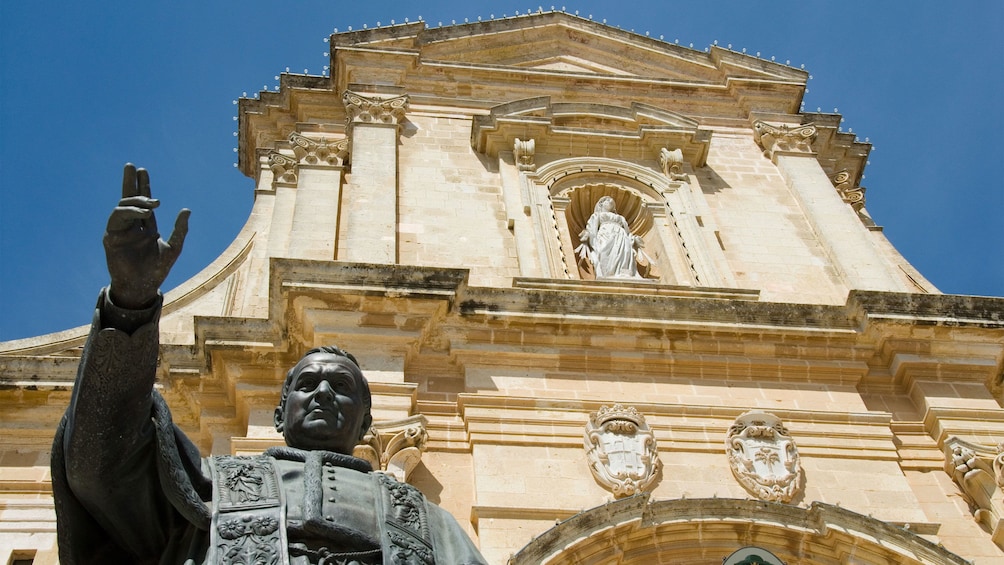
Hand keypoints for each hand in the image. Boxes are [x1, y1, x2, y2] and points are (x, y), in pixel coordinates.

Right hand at [104, 164, 189, 308]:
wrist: (143, 286)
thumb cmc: (157, 269)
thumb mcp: (174, 247)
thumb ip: (180, 229)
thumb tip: (186, 210)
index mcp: (146, 227)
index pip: (144, 202)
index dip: (143, 186)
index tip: (143, 171)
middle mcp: (132, 226)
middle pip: (129, 199)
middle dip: (130, 182)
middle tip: (132, 166)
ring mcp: (120, 231)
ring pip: (122, 207)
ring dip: (136, 201)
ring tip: (152, 204)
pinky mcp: (111, 237)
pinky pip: (116, 219)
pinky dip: (129, 212)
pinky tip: (143, 213)